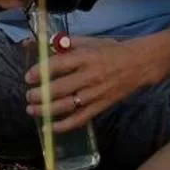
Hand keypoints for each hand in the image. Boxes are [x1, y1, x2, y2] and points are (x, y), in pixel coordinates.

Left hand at [26, 34, 154, 131]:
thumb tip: (47, 44)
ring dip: (46, 110)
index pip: (58, 65)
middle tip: (28, 96)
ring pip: (67, 105)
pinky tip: (50, 128)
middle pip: (59, 88)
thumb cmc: (113, 50)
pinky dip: (64, 126)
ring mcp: (95, 93)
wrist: (140, 64)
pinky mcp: (101, 106)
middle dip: (39, 94)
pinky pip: (80, 118)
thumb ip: (69, 43)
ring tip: (32, 110)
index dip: (40, 72)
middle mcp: (89, 76)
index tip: (28, 77)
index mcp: (86, 57)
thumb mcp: (91, 41)